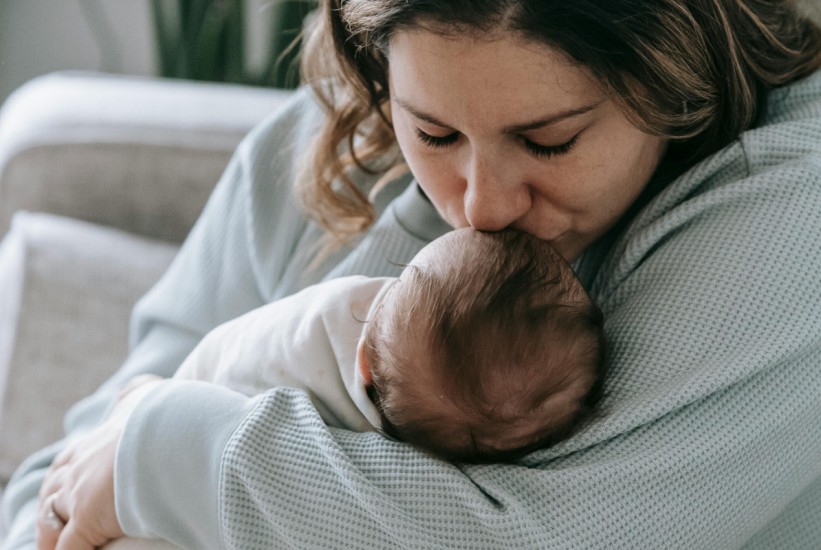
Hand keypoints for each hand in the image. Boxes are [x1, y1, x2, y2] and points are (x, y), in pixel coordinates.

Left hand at [36, 377, 165, 549]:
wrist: (173, 432)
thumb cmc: (168, 415)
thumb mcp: (148, 394)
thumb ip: (137, 392)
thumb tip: (129, 390)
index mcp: (96, 439)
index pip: (68, 460)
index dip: (64, 476)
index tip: (65, 486)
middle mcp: (81, 465)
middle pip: (52, 490)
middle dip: (51, 506)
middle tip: (56, 523)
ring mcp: (80, 493)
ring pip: (51, 520)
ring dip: (52, 535)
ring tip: (56, 547)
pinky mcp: (87, 519)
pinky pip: (68, 547)